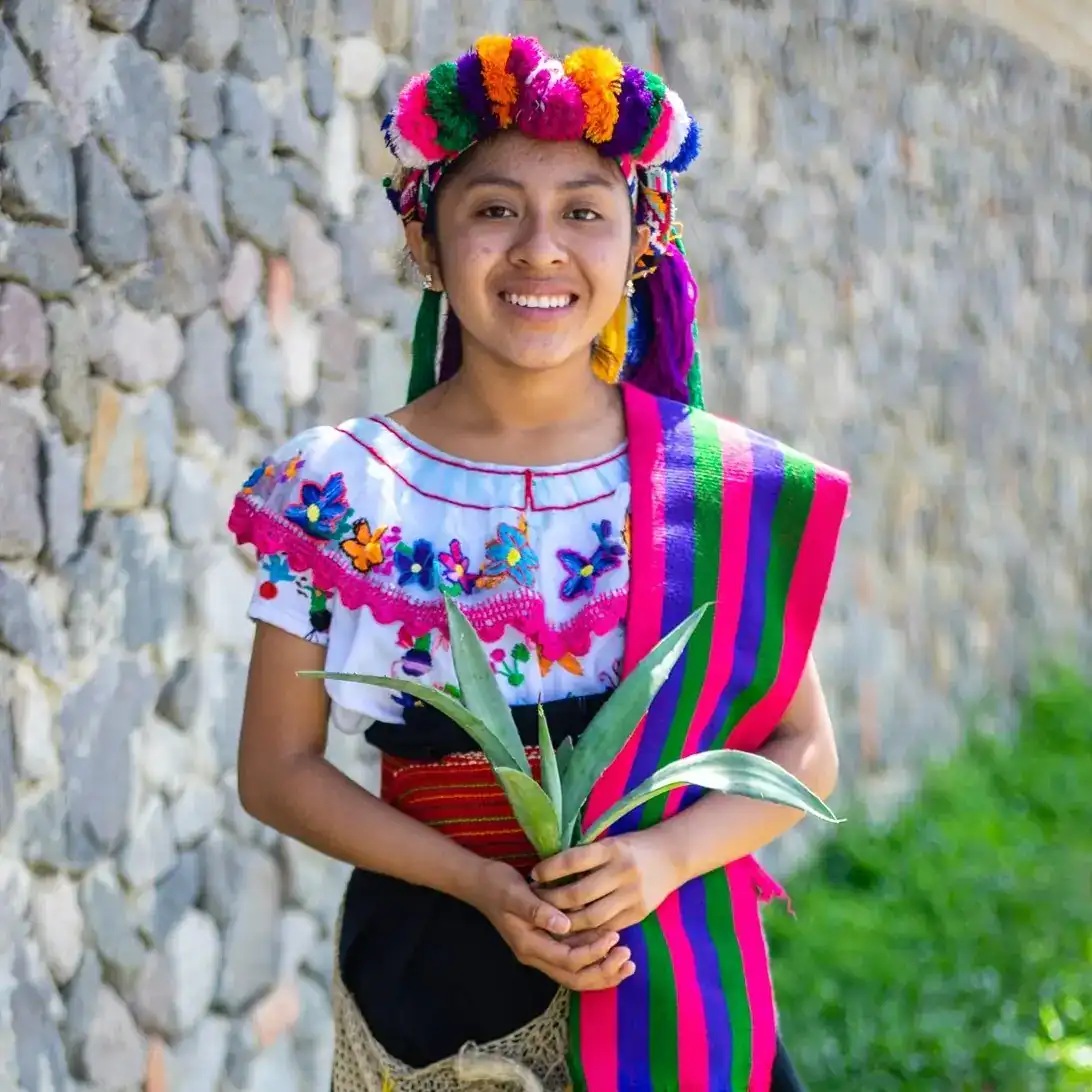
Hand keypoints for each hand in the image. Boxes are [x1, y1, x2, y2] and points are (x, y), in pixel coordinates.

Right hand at [470, 859, 635, 991]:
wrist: (479, 883)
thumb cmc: (497, 884)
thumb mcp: (514, 892)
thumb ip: (538, 909)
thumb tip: (564, 925)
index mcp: (528, 944)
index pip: (568, 961)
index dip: (593, 953)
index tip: (613, 935)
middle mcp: (535, 954)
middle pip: (574, 978)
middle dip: (603, 972)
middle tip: (628, 958)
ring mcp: (540, 950)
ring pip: (575, 973)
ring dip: (601, 969)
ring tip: (627, 959)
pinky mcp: (545, 942)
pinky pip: (572, 959)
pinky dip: (592, 958)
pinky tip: (610, 948)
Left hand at [531, 831, 679, 934]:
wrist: (672, 857)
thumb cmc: (632, 847)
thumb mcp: (610, 842)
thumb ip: (586, 857)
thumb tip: (548, 870)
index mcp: (612, 849)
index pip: (573, 860)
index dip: (550, 869)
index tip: (533, 874)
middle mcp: (622, 872)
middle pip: (578, 894)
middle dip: (552, 901)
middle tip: (535, 901)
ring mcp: (632, 895)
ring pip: (591, 917)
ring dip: (566, 921)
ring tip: (550, 919)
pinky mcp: (639, 913)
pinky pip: (606, 928)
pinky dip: (587, 932)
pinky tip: (573, 930)